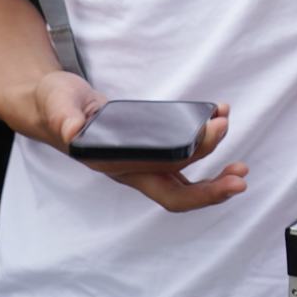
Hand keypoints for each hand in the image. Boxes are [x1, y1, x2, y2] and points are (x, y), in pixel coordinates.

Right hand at [38, 72, 246, 211]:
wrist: (54, 105)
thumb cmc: (57, 105)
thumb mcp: (57, 103)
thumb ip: (65, 115)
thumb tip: (74, 130)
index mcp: (113, 164)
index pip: (158, 174)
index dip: (190, 162)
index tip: (216, 135)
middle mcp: (132, 170)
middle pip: (177, 193)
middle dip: (212, 189)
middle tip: (242, 174)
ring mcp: (142, 164)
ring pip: (184, 181)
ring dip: (215, 171)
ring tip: (239, 158)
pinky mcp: (150, 150)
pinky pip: (183, 158)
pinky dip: (205, 145)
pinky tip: (219, 117)